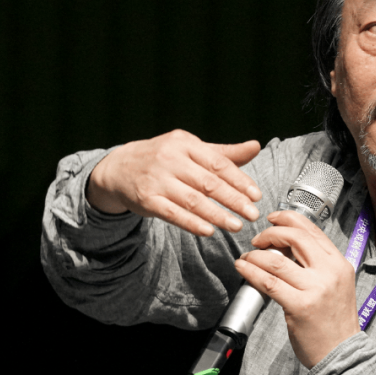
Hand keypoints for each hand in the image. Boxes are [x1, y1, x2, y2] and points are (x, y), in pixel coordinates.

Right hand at [87, 129, 262, 235]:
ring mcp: (157, 180)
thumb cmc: (164, 158)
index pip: (218, 163)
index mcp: (185, 143)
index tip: (256, 195)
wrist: (119, 168)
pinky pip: (173, 214)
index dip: (239, 180)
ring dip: (217, 215)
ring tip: (236, 226)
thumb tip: (256, 146)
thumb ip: (224, 153)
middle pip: (208, 183)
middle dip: (233, 200)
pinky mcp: (146, 199)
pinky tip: (209, 230)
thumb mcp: (191, 149)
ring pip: (192, 200)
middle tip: (253, 214)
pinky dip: (192, 223)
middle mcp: (170, 159)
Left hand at [236, 210, 359, 368]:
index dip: (288, 219)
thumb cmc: (335, 322)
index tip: (273, 219)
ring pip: (276, 261)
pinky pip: (268, 282)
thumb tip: (286, 248)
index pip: (312, 230)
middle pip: (295, 237)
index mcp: (339, 263)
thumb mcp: (336, 285)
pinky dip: (251, 271)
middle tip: (258, 239)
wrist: (343, 353)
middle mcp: (330, 272)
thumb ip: (317, 265)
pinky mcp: (299, 306)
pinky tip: (243, 267)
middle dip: (270, 233)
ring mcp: (315, 289)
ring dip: (255, 255)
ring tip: (247, 257)